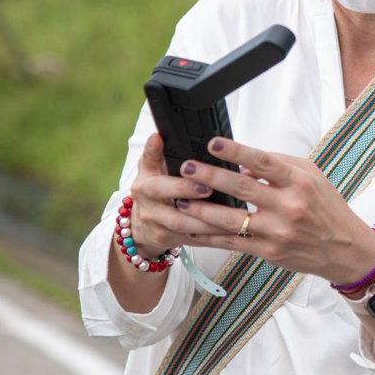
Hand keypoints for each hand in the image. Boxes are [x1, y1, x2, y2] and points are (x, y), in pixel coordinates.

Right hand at [125, 132, 223, 256]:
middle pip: (161, 193)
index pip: (148, 162)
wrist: (143, 228)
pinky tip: (232, 233)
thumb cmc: (157, 190)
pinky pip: (193, 239)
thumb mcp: (153, 170)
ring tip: (228, 214)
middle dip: (185, 189)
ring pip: (180, 222)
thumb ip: (158, 153)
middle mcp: (146, 200)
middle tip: (208, 187)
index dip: (155, 151)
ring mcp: (155, 222)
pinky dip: (212, 237)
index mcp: (145, 178)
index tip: (173, 152)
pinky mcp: (167, 239)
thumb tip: (159, 135)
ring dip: (205, 219)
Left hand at [170, 137, 374, 281]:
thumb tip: (245, 166)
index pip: (264, 162)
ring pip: (231, 220)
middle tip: (186, 167)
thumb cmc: (328, 209)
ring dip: (201, 209)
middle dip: (210, 176)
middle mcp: (288, 207)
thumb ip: (280, 165)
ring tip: (180, 198)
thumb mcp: (312, 177)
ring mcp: (277, 232)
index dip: (237, 152)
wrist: (344, 249)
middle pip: (242, 189)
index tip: (214, 143)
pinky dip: (209, 237)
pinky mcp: (269, 252)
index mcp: (299, 182)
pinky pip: (232, 243)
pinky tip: (191, 229)